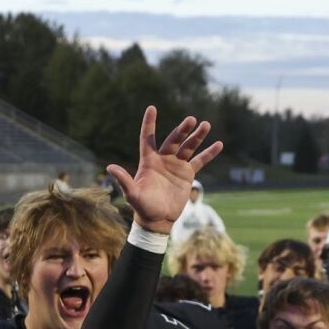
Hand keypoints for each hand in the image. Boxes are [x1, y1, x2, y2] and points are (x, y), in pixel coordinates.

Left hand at [105, 107, 221, 233]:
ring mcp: (176, 165)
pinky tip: (218, 144)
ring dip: (197, 136)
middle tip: (191, 120)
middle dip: (182, 130)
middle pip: (174, 140)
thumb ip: (123, 180)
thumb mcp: (132, 194)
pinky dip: (209, 153)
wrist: (158, 219)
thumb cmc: (143, 207)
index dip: (149, 123)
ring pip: (188, 147)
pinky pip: (200, 161)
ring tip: (206, 125)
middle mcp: (163, 159)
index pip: (148, 138)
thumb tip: (109, 167)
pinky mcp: (187, 174)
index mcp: (149, 161)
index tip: (152, 108)